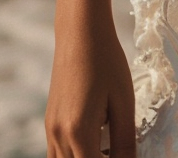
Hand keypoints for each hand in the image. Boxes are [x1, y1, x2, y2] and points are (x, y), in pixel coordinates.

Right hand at [45, 26, 135, 157]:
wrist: (80, 32)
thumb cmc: (107, 61)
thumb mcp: (124, 101)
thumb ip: (125, 141)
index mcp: (79, 132)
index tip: (128, 156)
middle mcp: (58, 135)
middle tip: (120, 151)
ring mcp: (50, 129)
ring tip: (108, 150)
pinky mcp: (50, 121)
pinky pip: (58, 152)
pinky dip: (75, 155)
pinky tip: (97, 144)